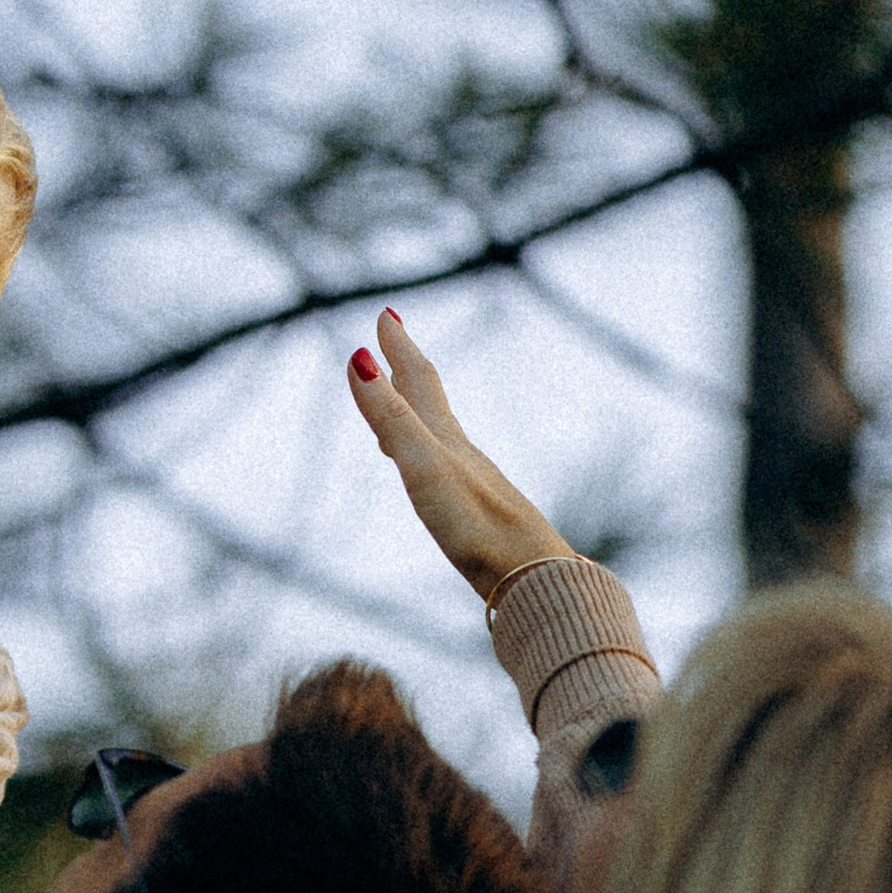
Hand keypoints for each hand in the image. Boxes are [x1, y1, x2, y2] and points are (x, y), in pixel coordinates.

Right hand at [346, 311, 571, 600]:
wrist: (532, 577)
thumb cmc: (477, 526)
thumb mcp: (424, 467)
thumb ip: (391, 418)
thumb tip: (358, 357)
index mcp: (446, 440)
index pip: (419, 380)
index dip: (399, 347)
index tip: (386, 315)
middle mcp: (461, 454)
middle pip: (429, 401)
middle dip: (406, 369)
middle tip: (391, 341)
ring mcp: (472, 483)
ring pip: (437, 435)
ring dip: (414, 413)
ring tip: (400, 404)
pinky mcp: (478, 515)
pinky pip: (444, 471)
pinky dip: (427, 457)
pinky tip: (432, 474)